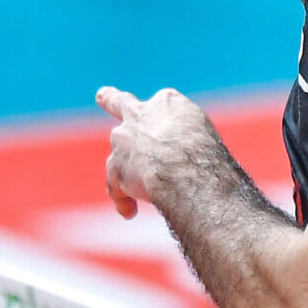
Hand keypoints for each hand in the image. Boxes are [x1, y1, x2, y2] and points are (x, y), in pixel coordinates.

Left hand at [95, 85, 219, 219]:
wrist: (186, 170)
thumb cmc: (205, 154)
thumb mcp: (203, 137)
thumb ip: (187, 139)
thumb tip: (185, 156)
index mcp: (168, 103)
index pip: (161, 103)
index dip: (162, 118)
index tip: (167, 128)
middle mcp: (140, 114)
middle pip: (122, 104)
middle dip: (111, 99)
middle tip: (102, 95)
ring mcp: (124, 139)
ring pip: (116, 155)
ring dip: (123, 172)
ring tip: (133, 198)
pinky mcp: (116, 166)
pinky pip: (115, 183)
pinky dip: (122, 198)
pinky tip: (130, 212)